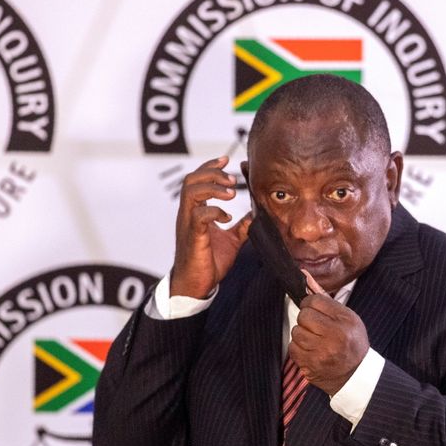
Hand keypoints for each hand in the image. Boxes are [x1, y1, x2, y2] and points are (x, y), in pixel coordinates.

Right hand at [169, 156, 251, 297]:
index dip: (210, 166)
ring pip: (191, 192)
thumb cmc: (208, 262)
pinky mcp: (193, 237)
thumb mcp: (231, 240)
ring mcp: (188, 224)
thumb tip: (257, 214)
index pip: (196, 179)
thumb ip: (241, 225)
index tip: (227, 160)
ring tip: (232, 193)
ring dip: (214, 188)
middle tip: (233, 179)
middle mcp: (188, 214)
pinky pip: (199, 216)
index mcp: (194, 212)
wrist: (196, 285)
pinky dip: (215, 211)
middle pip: (191, 179)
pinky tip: (227, 217)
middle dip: (212, 173)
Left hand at [288, 271, 369, 395]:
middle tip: (315, 327)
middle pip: (304, 316)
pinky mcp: (312, 365)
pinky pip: (293, 348)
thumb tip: (304, 275)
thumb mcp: (347, 317)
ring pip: (296, 332)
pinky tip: (310, 350)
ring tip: (314, 340)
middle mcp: (335, 335)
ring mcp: (322, 352)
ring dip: (302, 335)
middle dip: (306, 320)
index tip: (314, 310)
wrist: (356, 374)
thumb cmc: (351, 342)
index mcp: (345, 320)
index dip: (310, 304)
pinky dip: (298, 348)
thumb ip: (323, 297)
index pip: (315, 301)